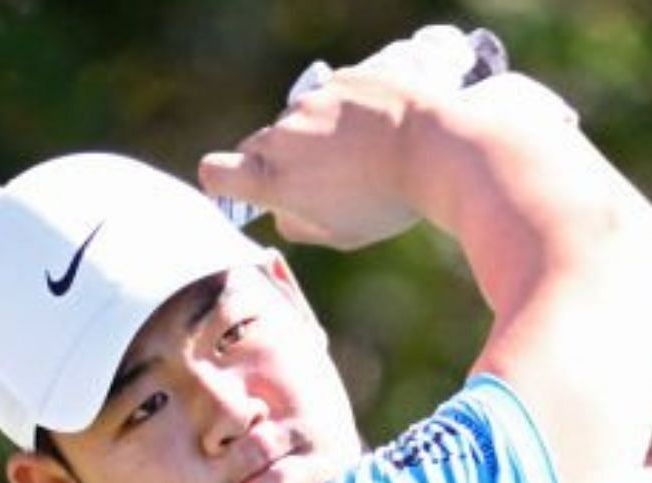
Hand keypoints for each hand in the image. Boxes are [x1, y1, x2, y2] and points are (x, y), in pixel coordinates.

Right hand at [200, 72, 427, 250]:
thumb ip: (298, 224)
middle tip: (321, 177)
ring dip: (316, 134)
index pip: (215, 172)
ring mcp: (311, 101)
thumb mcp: (340, 235)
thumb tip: (282, 212)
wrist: (437, 150)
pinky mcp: (340, 79)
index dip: (220, 179)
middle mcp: (283, 135)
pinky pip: (330, 96)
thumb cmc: (388, 203)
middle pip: (259, 145)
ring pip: (298, 120)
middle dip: (279, 161)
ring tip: (362, 152)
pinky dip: (345, 111)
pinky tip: (376, 128)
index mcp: (274, 179)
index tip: (238, 184)